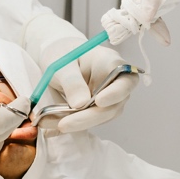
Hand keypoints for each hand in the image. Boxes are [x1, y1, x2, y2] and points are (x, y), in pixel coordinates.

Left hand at [22, 10, 137, 133]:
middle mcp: (114, 82)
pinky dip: (72, 124)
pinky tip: (54, 125)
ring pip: (102, 117)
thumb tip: (80, 104)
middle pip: (113, 105)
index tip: (99, 102)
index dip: (115, 93)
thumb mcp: (62, 64)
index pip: (125, 80)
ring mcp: (108, 98)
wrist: (57, 57)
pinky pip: (88, 120)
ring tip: (54, 123)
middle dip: (89, 117)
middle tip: (64, 124)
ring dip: (79, 124)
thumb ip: (72, 82)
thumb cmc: (62, 53)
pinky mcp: (96, 109)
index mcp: (110, 63)